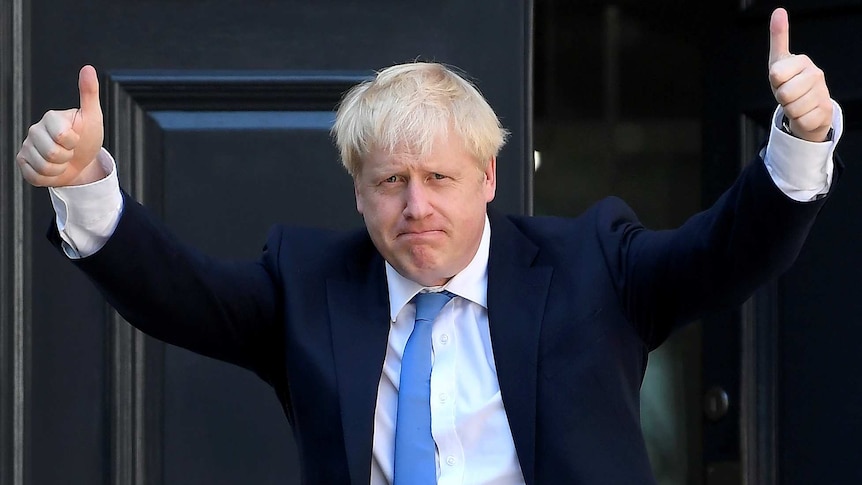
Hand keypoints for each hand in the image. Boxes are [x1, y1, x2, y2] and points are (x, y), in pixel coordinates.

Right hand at [16, 65, 104, 186]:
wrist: (82, 161)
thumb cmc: (88, 137)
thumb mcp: (93, 116)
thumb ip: (89, 93)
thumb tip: (88, 68)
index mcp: (51, 117)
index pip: (62, 136)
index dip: (74, 142)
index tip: (77, 138)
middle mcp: (35, 130)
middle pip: (52, 153)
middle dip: (68, 157)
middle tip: (70, 151)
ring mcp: (27, 146)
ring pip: (44, 167)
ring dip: (60, 168)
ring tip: (63, 160)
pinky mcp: (23, 162)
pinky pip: (35, 176)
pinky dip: (49, 178)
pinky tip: (54, 168)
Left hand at [768, 8, 832, 141]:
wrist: (807, 107)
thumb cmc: (789, 82)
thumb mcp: (779, 61)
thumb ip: (779, 37)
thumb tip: (778, 11)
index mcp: (802, 61)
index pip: (776, 74)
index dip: (775, 81)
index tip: (781, 80)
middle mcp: (816, 75)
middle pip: (783, 93)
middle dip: (781, 98)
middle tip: (788, 95)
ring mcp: (823, 93)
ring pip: (792, 108)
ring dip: (789, 110)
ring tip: (795, 103)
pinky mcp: (825, 112)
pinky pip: (800, 120)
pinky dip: (798, 121)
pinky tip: (804, 113)